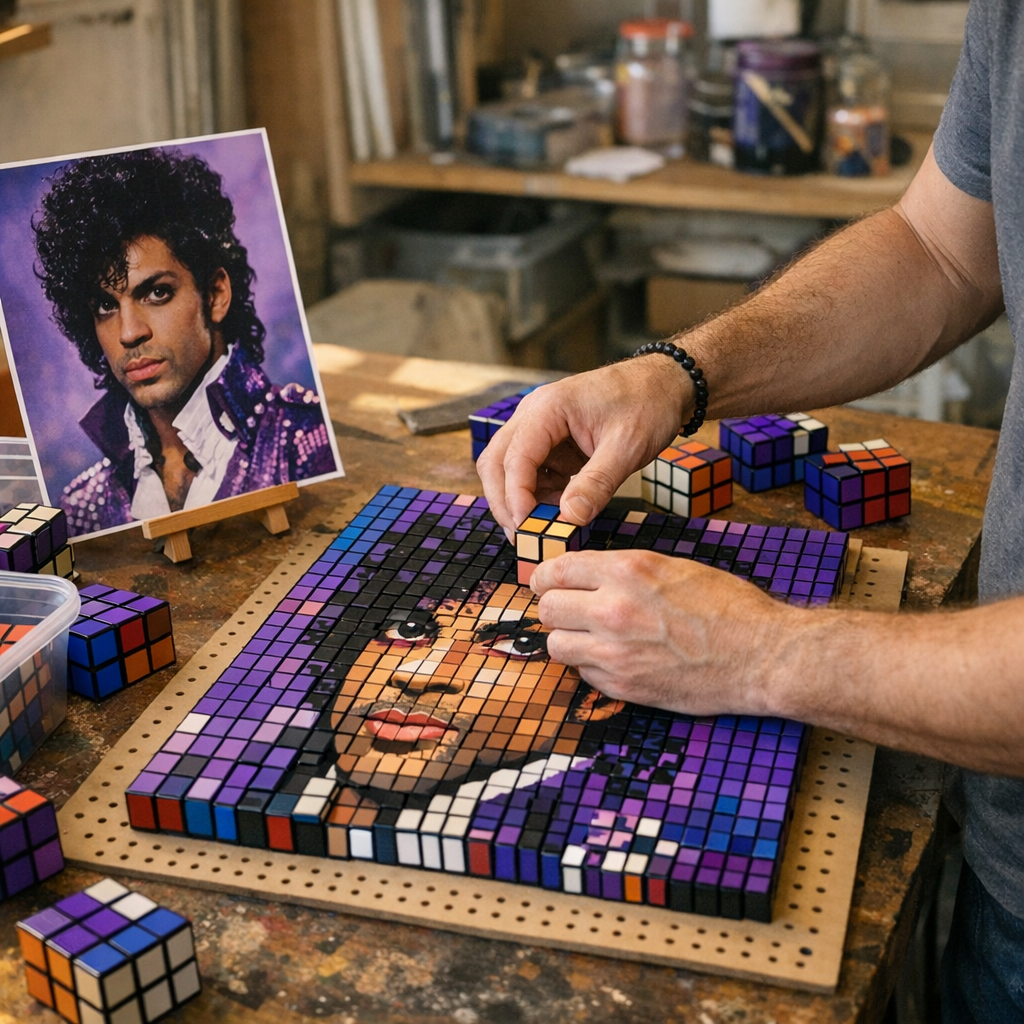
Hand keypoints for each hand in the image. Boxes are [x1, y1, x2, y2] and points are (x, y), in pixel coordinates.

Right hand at [477, 357, 690, 535]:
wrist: (666, 384)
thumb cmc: (648, 404)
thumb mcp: (627, 447)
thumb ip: (597, 483)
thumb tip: (570, 517)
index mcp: (547, 409)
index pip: (514, 457)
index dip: (515, 497)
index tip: (526, 528)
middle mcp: (534, 414)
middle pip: (495, 462)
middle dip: (504, 501)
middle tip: (522, 537)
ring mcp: (540, 427)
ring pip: (508, 469)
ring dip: (521, 500)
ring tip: (544, 528)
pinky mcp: (552, 441)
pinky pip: (533, 472)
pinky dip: (539, 495)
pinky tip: (560, 510)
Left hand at [532, 549, 799, 716]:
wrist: (761, 655)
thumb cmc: (728, 608)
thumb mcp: (673, 567)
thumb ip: (625, 571)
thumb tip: (587, 575)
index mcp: (627, 571)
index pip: (557, 571)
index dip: (546, 577)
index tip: (547, 583)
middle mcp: (613, 609)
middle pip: (548, 609)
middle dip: (554, 608)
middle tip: (568, 611)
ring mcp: (615, 652)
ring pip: (556, 645)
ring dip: (568, 640)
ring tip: (590, 637)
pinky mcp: (623, 687)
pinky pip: (583, 675)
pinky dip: (591, 667)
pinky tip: (616, 659)